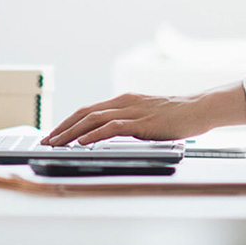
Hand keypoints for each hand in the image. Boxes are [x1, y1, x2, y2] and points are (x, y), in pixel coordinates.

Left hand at [41, 92, 213, 146]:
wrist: (198, 108)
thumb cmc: (176, 115)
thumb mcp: (147, 116)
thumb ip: (129, 122)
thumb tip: (111, 135)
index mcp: (124, 100)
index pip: (89, 110)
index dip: (69, 121)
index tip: (54, 134)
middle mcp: (124, 102)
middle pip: (85, 112)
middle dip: (63, 127)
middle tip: (47, 141)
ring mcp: (132, 110)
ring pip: (94, 119)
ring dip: (72, 132)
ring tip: (57, 144)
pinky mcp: (141, 121)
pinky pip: (112, 127)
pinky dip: (94, 134)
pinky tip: (83, 142)